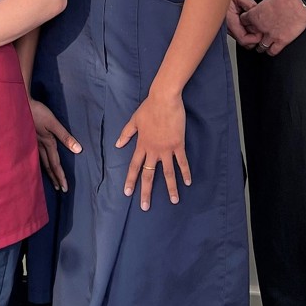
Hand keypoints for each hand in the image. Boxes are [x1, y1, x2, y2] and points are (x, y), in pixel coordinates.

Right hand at [30, 99, 80, 191]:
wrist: (20, 104)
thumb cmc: (37, 112)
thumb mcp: (53, 123)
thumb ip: (65, 136)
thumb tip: (78, 150)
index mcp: (47, 143)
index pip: (55, 164)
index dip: (60, 176)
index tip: (65, 188)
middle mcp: (40, 146)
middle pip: (48, 166)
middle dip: (54, 178)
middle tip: (60, 189)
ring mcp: (33, 143)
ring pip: (41, 161)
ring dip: (47, 172)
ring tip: (51, 180)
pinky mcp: (29, 138)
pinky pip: (35, 155)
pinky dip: (39, 163)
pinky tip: (38, 163)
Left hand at [117, 91, 190, 210]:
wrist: (164, 99)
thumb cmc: (149, 107)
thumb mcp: (134, 120)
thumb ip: (126, 134)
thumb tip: (117, 145)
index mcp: (142, 144)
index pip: (134, 166)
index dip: (130, 179)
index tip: (127, 192)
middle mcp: (153, 149)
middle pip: (148, 174)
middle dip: (146, 191)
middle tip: (145, 207)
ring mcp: (166, 148)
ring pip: (167, 172)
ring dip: (170, 188)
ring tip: (173, 201)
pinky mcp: (178, 145)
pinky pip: (182, 162)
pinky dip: (185, 172)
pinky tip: (188, 183)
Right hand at [225, 0, 261, 48]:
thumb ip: (250, 6)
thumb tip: (259, 15)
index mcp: (230, 21)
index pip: (244, 39)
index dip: (255, 38)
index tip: (261, 32)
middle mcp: (228, 27)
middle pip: (244, 42)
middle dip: (254, 38)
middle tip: (261, 28)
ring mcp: (228, 27)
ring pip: (242, 38)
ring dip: (251, 33)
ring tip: (255, 23)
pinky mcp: (230, 25)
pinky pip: (240, 32)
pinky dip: (247, 29)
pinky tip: (249, 21)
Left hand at [240, 0, 305, 55]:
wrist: (299, 1)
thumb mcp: (267, 0)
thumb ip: (262, 9)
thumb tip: (262, 12)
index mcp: (255, 15)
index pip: (243, 22)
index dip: (246, 23)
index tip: (248, 24)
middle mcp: (261, 26)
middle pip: (250, 35)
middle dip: (252, 35)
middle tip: (255, 35)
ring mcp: (271, 35)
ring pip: (260, 47)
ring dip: (260, 47)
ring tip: (261, 47)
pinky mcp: (282, 40)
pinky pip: (272, 51)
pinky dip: (271, 52)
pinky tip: (272, 49)